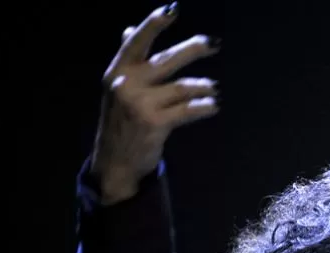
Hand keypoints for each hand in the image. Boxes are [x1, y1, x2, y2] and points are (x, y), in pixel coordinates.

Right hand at [90, 3, 219, 203]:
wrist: (115, 161)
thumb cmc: (121, 121)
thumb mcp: (118, 88)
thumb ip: (128, 60)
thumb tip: (129, 29)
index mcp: (118, 71)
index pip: (137, 41)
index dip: (154, 24)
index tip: (173, 9)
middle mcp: (127, 84)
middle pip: (167, 59)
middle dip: (193, 49)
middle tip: (214, 44)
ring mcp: (140, 104)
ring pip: (182, 87)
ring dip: (203, 87)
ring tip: (214, 90)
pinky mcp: (155, 123)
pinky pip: (187, 110)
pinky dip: (203, 107)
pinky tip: (212, 106)